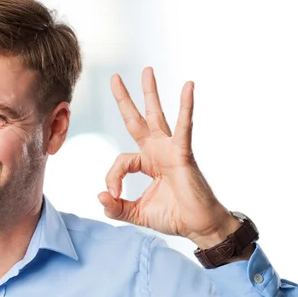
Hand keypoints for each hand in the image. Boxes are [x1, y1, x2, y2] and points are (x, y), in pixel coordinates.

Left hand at [98, 67, 239, 248]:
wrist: (197, 226)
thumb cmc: (173, 216)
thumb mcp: (137, 213)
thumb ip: (116, 208)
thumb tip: (100, 196)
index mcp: (147, 163)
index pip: (121, 161)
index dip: (112, 177)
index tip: (113, 195)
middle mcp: (157, 152)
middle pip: (137, 121)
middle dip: (125, 100)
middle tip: (115, 77)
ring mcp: (171, 151)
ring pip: (157, 117)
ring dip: (150, 93)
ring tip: (147, 71)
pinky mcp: (184, 154)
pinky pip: (184, 127)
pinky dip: (186, 108)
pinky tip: (188, 87)